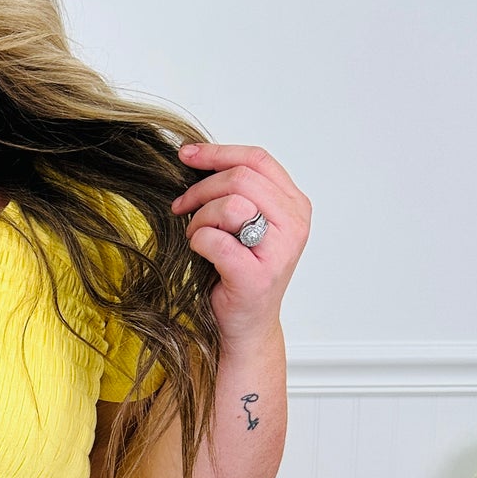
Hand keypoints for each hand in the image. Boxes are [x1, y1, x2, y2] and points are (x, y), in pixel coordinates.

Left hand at [169, 140, 309, 341]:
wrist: (246, 324)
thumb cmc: (239, 271)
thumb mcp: (246, 222)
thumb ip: (237, 191)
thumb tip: (196, 157)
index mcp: (294, 205)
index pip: (257, 160)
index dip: (218, 153)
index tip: (187, 154)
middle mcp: (294, 224)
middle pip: (240, 178)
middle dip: (201, 189)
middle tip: (182, 206)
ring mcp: (279, 251)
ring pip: (229, 205)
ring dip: (200, 218)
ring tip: (196, 235)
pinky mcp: (256, 276)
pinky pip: (214, 240)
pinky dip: (198, 242)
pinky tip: (200, 252)